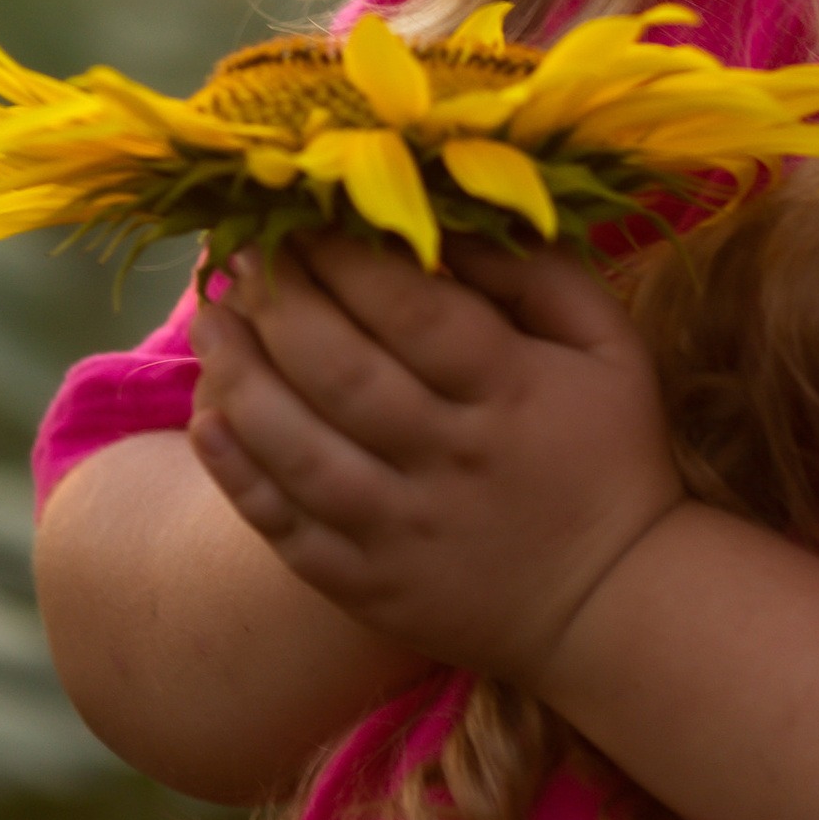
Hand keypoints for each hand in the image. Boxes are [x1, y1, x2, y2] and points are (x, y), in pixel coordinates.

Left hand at [185, 232, 684, 683]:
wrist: (612, 602)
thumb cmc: (611, 452)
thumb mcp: (609, 347)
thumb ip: (537, 274)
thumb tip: (447, 217)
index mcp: (512, 392)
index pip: (412, 311)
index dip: (345, 258)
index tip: (301, 219)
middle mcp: (451, 461)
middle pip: (343, 374)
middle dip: (280, 304)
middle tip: (239, 258)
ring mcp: (402, 530)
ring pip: (300, 451)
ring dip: (240, 380)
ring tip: (211, 324)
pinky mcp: (367, 586)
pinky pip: (286, 529)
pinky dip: (238, 475)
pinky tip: (206, 421)